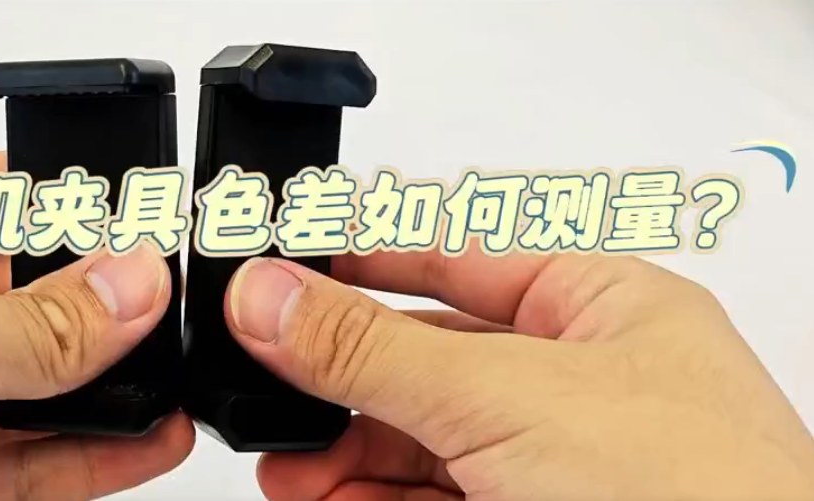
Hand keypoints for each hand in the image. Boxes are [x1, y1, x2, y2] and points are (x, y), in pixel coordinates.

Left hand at [0, 153, 193, 500]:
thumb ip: (25, 322)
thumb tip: (127, 284)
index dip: (41, 202)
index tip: (126, 218)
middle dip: (81, 300)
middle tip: (162, 302)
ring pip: (12, 392)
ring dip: (97, 387)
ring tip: (174, 375)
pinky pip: (15, 468)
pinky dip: (86, 457)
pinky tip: (144, 439)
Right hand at [226, 247, 813, 499]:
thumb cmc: (706, 500)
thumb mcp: (507, 399)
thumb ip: (375, 350)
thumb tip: (271, 296)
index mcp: (603, 308)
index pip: (459, 253)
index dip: (367, 253)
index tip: (284, 259)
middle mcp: (581, 381)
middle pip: (425, 354)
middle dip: (339, 374)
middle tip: (267, 375)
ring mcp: (556, 463)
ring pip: (420, 439)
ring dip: (342, 449)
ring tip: (286, 463)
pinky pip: (429, 500)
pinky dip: (366, 499)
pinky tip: (322, 498)